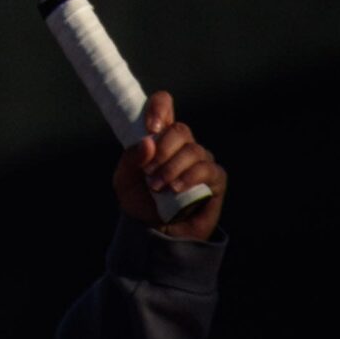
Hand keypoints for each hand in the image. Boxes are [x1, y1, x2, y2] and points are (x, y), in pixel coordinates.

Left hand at [113, 91, 225, 240]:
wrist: (154, 233)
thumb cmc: (139, 201)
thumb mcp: (124, 180)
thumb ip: (131, 159)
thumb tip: (148, 142)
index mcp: (159, 136)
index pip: (165, 105)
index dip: (159, 107)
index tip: (150, 127)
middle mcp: (182, 144)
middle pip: (180, 129)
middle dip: (163, 149)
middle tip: (149, 172)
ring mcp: (200, 161)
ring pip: (194, 150)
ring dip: (173, 168)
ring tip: (158, 187)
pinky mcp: (215, 180)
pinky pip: (209, 169)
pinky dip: (191, 177)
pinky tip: (177, 189)